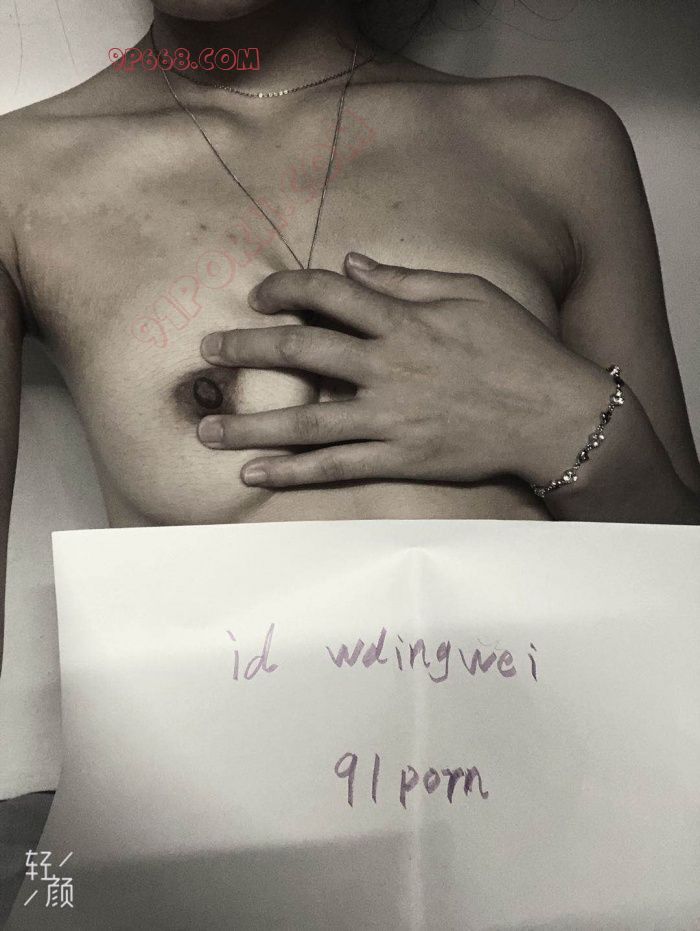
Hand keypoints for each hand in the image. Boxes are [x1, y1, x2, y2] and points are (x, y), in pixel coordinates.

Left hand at [198, 254, 610, 487]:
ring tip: (205, 428)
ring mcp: (391, 419)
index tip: (259, 296)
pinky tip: (253, 472)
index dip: (284, 290)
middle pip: (300, 354)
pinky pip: (335, 467)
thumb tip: (351, 262)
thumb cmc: (517, 347)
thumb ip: (405, 280)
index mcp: (404, 322)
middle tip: (208, 353)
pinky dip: (292, 471)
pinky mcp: (400, 459)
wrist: (555, 417)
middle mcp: (388, 369)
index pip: (327, 294)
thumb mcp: (469, 293)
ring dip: (249, 423)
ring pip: (305, 422)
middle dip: (245, 350)